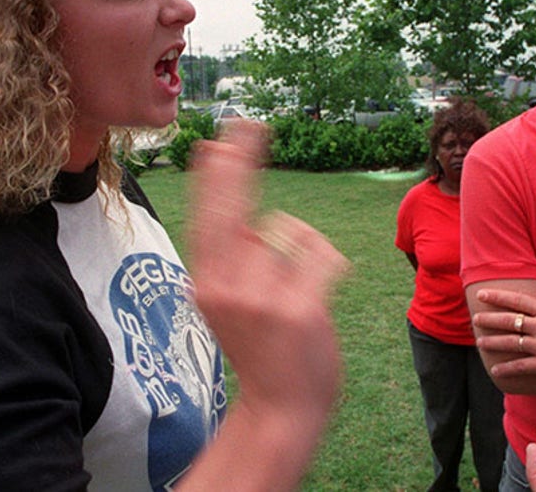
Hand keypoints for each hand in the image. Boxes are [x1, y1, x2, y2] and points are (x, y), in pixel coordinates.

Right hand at [186, 121, 348, 419]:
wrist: (281, 412)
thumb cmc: (263, 350)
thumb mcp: (231, 306)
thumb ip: (235, 262)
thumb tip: (252, 218)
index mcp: (207, 282)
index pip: (208, 215)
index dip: (216, 175)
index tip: (219, 140)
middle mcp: (225, 284)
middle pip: (234, 206)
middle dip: (240, 159)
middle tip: (250, 123)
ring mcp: (261, 296)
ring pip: (289, 232)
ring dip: (304, 249)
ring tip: (301, 291)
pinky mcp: (298, 308)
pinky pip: (321, 253)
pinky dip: (328, 263)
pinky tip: (320, 290)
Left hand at [473, 289, 535, 386]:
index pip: (519, 301)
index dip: (498, 297)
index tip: (483, 294)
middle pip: (510, 320)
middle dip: (489, 319)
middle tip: (475, 318)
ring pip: (511, 342)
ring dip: (493, 342)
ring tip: (480, 343)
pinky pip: (521, 366)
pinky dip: (506, 368)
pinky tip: (496, 369)